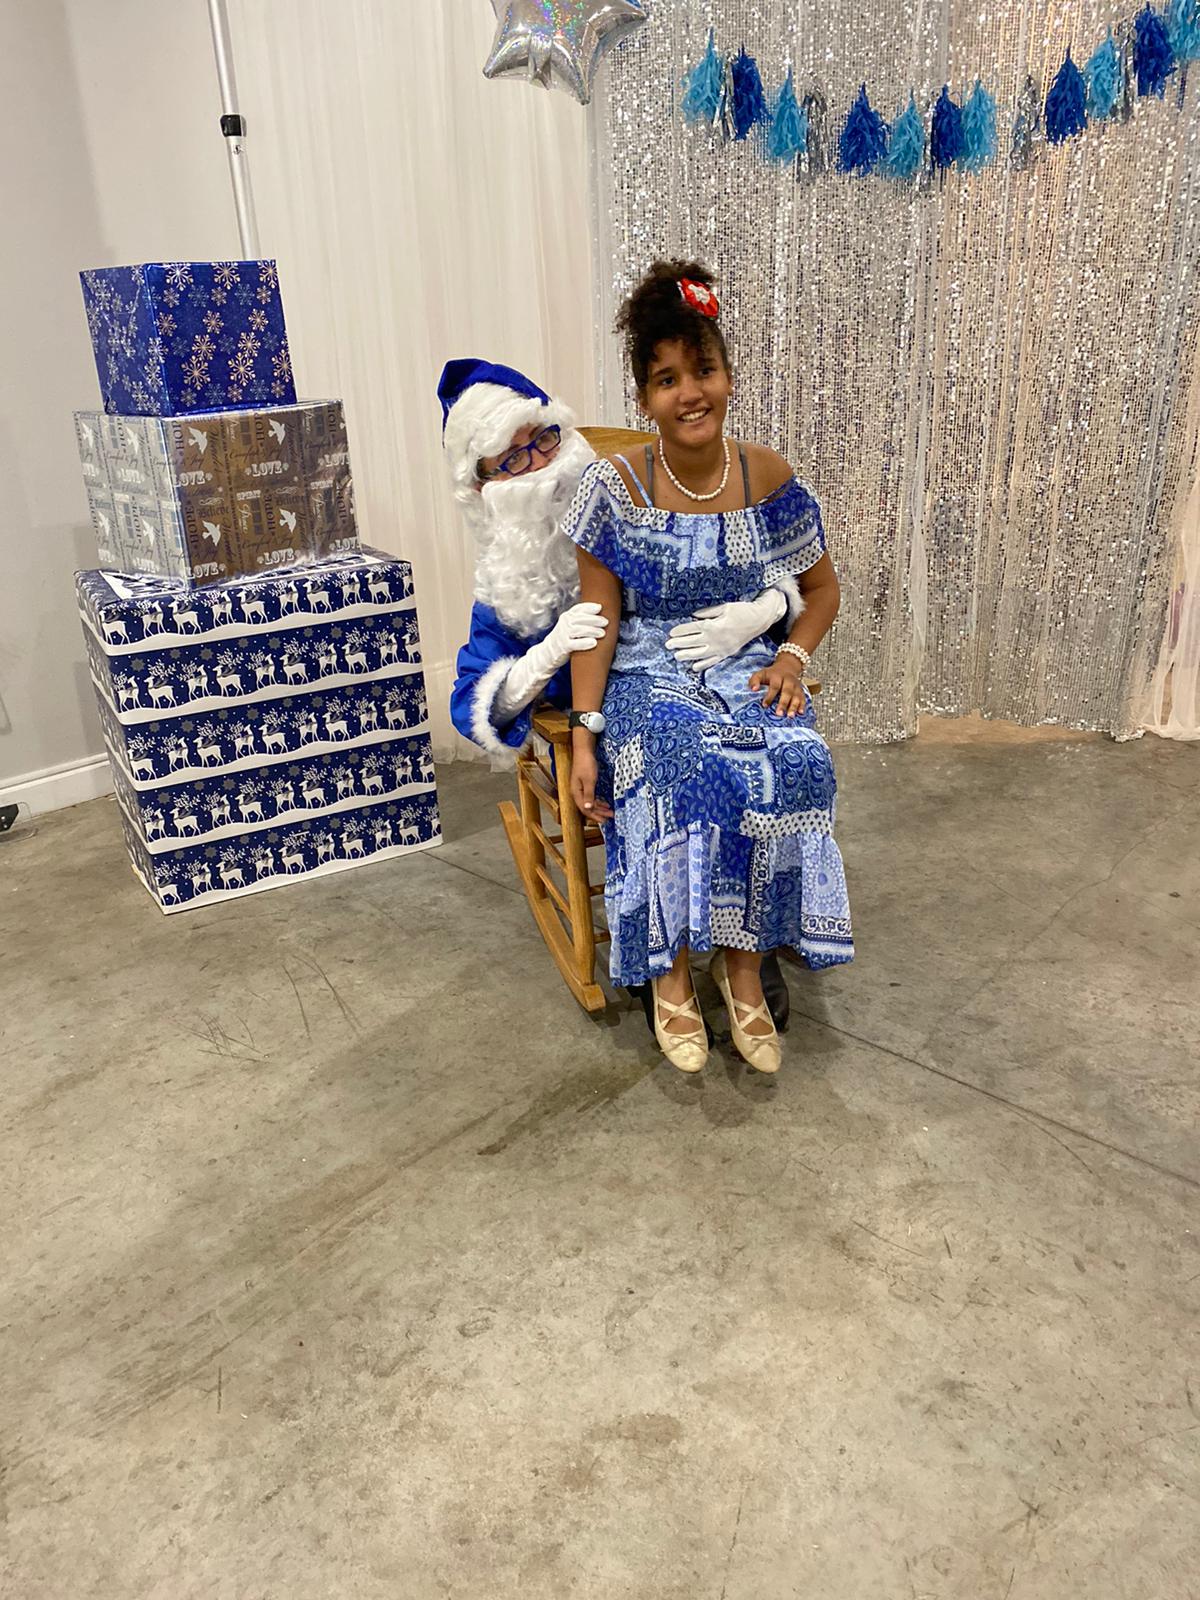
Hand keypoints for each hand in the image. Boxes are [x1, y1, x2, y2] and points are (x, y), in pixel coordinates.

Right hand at [545, 601, 607, 666]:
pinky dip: (584, 643)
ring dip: (592, 630)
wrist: (548, 652)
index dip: (589, 607)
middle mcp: (564, 624)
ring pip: (578, 630)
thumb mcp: (569, 625)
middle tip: (605, 622)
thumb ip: (580, 619)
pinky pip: (574, 644)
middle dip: (594, 619)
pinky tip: (594, 643)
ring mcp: (563, 635)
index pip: (578, 609)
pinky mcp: (563, 647)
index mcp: (566, 616)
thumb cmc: (564, 638)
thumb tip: (601, 614)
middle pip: (580, 618)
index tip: (600, 608)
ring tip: (602, 633)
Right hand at [569, 739, 613, 819]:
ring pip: (590, 802)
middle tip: (610, 817)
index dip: (595, 815)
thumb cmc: (586, 764)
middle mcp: (577, 792)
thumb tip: (588, 808)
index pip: (585, 809)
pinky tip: (604, 802)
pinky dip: (598, 800)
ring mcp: (580, 788)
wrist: (583, 750)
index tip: (605, 820)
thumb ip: (589, 795)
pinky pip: (591, 796)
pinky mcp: (584, 783)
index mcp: (576, 792)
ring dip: (599, 807)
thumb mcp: (589, 780)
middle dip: (599, 813)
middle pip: (587, 807)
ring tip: (609, 811)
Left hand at [665, 589, 786, 672]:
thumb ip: (707, 612)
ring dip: (687, 656)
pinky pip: (713, 661)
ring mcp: (721, 648)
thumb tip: (693, 616)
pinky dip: (703, 665)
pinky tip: (694, 667)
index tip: (670, 632)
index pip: (692, 629)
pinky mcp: (727, 653)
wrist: (759, 620)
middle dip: (679, 644)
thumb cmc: (742, 610)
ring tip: (676, 656)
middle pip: (693, 642)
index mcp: (714, 625)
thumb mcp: (724, 607)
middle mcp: (715, 639)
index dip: (680, 631)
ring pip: (700, 654)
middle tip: (667, 645)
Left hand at [749, 655, 808, 717]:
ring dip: (794, 706)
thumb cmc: (771, 675)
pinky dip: (802, 705)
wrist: (787, 667)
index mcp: (777, 676)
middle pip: (787, 692)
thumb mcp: (761, 674)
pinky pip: (803, 697)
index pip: (774, 686)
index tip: (764, 705)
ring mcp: (796, 686)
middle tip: (779, 714)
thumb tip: (753, 689)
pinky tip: (801, 713)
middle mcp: (788, 681)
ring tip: (790, 716)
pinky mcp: (801, 690)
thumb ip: (755, 680)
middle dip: (783, 703)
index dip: (770, 696)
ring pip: (796, 695)